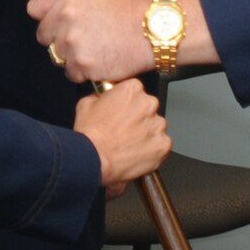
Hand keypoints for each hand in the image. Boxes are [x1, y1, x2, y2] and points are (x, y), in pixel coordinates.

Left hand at [29, 0, 151, 83]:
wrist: (151, 32)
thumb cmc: (127, 13)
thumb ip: (68, 1)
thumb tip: (50, 13)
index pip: (35, 8)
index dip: (46, 17)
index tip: (56, 22)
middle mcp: (65, 15)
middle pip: (43, 36)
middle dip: (59, 39)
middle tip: (83, 37)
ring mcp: (71, 41)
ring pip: (57, 56)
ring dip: (72, 57)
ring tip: (95, 48)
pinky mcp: (80, 63)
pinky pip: (71, 73)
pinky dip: (83, 71)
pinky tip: (100, 60)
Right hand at [74, 78, 169, 193]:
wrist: (95, 159)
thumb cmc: (90, 134)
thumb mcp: (86, 104)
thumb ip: (100, 96)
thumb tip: (103, 98)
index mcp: (132, 89)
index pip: (136, 90)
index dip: (127, 102)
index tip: (122, 109)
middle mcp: (149, 104)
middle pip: (148, 107)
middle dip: (139, 116)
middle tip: (124, 129)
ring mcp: (158, 125)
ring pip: (155, 126)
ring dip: (146, 133)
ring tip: (129, 143)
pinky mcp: (163, 145)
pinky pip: (161, 144)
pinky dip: (152, 149)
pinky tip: (137, 152)